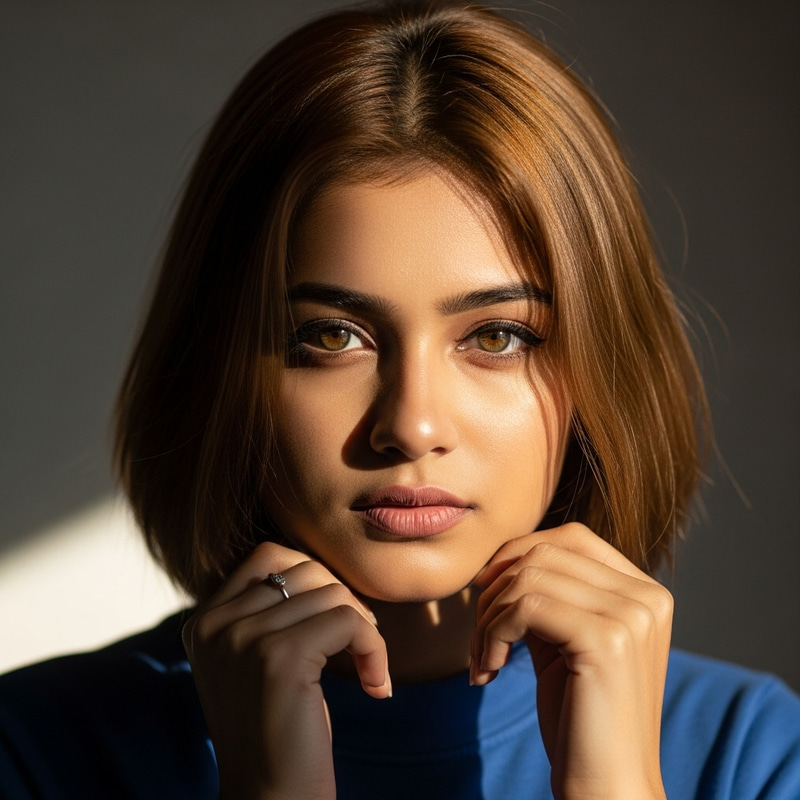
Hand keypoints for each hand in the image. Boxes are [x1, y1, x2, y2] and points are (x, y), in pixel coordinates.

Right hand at [182, 541, 389, 799]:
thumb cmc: (277, 730)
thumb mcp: (255, 661)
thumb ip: (266, 611)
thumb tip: (315, 564)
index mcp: (203, 622)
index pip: (268, 556)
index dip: (315, 579)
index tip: (335, 623)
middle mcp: (214, 625)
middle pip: (304, 570)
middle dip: (344, 601)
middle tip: (360, 643)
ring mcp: (242, 639)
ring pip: (332, 593)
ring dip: (366, 629)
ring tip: (369, 668)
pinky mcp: (278, 658)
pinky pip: (349, 622)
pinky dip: (375, 649)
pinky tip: (375, 685)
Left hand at [471, 523, 671, 799]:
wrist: (607, 788)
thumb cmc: (580, 718)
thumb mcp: (565, 641)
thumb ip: (550, 594)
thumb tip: (500, 559)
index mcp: (644, 592)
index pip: (571, 538)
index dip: (518, 555)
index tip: (489, 596)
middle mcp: (646, 596)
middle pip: (545, 551)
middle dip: (496, 586)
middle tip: (479, 633)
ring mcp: (631, 616)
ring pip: (528, 576)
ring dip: (489, 615)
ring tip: (483, 656)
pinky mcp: (607, 640)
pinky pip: (525, 605)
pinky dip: (493, 632)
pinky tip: (490, 668)